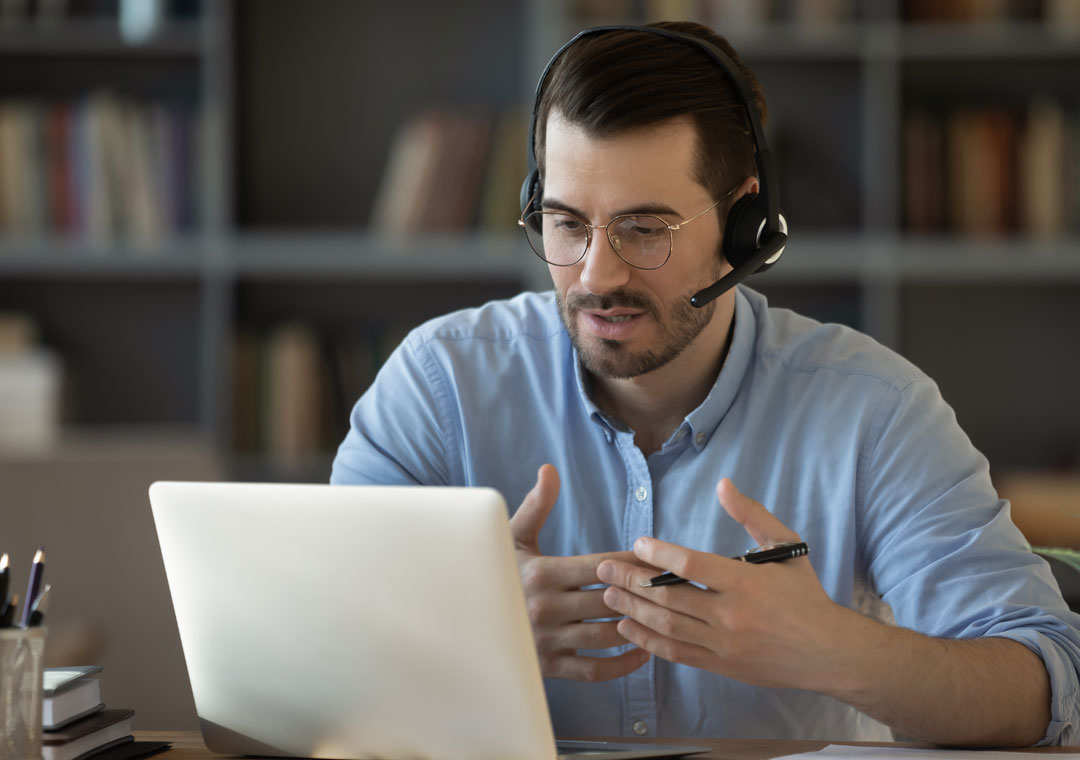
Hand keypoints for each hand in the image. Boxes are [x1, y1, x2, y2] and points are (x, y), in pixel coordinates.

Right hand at [511, 464, 651, 680]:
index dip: (633, 563)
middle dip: (643, 593)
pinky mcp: (550, 668)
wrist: (464, 622)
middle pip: (610, 600)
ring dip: (638, 625)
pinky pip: (596, 670)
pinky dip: (624, 664)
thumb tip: (550, 470)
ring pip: (608, 635)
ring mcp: (549, 641)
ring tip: (661, 615)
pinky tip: (642, 649)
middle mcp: (546, 608)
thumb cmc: (495, 574)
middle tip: (671, 587)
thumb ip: (536, 506)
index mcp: (542, 574)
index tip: (656, 559)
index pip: (602, 567)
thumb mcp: (512, 538)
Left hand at [596, 478, 853, 690]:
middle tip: (604, 569)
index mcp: (746, 582)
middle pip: (669, 597)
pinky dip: (648, 641)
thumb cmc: (805, 594)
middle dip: (630, 581)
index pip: (691, 566)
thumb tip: (723, 484)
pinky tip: (628, 627)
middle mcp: (731, 615)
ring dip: (632, 609)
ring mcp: (724, 644)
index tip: (636, 544)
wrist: (828, 652)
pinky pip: (676, 653)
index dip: (658, 554)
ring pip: (667, 626)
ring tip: (608, 595)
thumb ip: (752, 515)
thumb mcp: (786, 546)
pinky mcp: (721, 666)